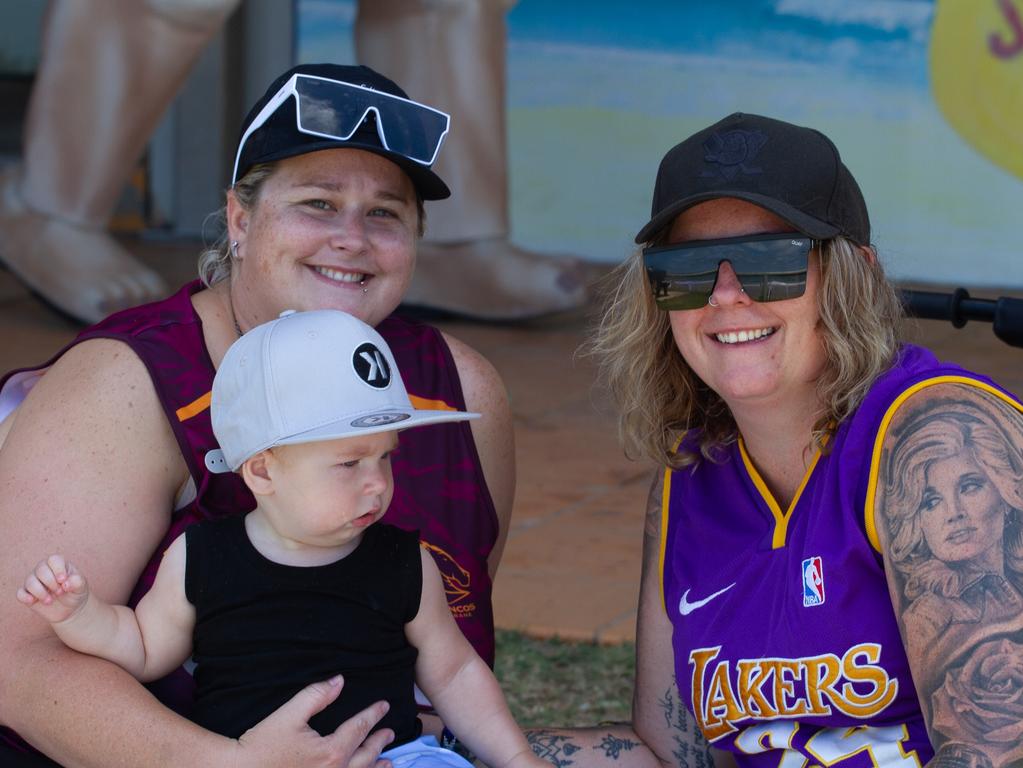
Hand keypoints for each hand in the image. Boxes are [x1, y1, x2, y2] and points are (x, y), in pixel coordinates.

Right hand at [16, 554, 89, 623]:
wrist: (71, 608)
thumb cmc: (75, 592)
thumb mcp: (81, 586)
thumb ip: (78, 582)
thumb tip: (66, 583)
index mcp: (58, 564)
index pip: (53, 559)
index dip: (58, 570)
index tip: (63, 581)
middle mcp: (43, 570)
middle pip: (41, 570)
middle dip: (51, 583)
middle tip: (60, 592)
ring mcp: (34, 581)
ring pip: (30, 581)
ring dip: (41, 592)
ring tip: (50, 600)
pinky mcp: (27, 594)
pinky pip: (20, 593)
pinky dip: (25, 597)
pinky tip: (33, 601)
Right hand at [233, 675, 394, 767]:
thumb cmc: (261, 745)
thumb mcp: (289, 714)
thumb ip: (316, 695)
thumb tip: (340, 680)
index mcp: (331, 751)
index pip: (359, 728)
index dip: (373, 715)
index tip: (384, 706)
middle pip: (365, 756)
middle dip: (379, 742)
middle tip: (390, 733)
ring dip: (376, 767)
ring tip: (388, 762)